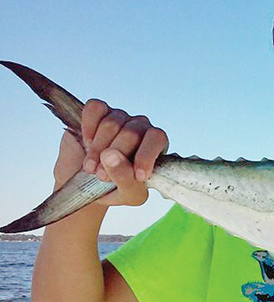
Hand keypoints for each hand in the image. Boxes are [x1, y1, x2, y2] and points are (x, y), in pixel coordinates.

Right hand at [53, 99, 167, 206]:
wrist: (90, 184)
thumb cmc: (118, 188)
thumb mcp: (128, 193)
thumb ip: (124, 177)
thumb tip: (110, 155)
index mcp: (156, 145)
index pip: (157, 138)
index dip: (147, 156)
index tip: (138, 176)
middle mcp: (141, 127)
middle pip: (131, 133)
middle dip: (115, 157)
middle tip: (102, 176)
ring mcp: (121, 117)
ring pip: (111, 123)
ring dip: (97, 148)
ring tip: (91, 168)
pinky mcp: (100, 111)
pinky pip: (95, 108)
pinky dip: (88, 126)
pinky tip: (87, 143)